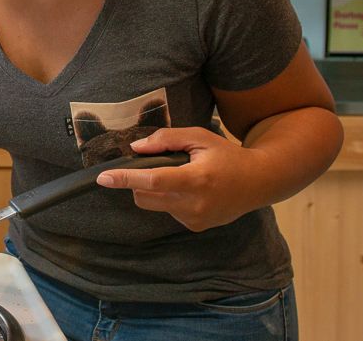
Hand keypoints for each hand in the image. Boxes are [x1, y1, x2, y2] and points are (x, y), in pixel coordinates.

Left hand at [94, 127, 265, 231]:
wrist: (259, 182)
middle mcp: (195, 203)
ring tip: (180, 177)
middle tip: (153, 165)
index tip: (103, 178)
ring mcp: (195, 219)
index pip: (153, 180)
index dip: (125, 179)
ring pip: (153, 204)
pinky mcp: (195, 226)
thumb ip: (165, 139)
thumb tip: (135, 147)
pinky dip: (168, 199)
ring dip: (154, 190)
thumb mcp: (198, 137)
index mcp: (196, 178)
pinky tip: (190, 191)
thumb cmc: (226, 155)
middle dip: (137, 182)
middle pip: (145, 196)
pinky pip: (167, 211)